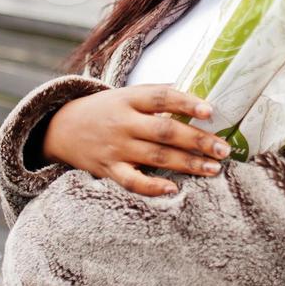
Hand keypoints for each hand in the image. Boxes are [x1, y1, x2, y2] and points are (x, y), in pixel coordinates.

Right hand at [42, 84, 231, 196]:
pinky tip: (174, 189)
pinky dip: (152, 187)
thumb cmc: (106, 110)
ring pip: (156, 157)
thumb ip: (157, 96)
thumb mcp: (127, 95)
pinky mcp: (108, 170)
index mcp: (129, 99)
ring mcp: (116, 148)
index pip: (161, 97)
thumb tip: (199, 97)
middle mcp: (123, 123)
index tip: (210, 111)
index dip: (186, 103)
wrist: (60, 128)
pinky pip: (132, 181)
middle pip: (165, 131)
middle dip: (198, 140)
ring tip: (213, 168)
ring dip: (188, 164)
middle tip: (223, 149)